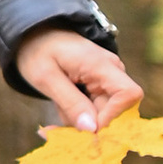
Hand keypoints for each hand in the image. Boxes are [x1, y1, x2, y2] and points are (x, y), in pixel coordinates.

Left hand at [14, 26, 143, 136]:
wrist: (34, 34)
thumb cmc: (37, 50)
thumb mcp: (46, 78)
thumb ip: (70, 103)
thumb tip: (92, 129)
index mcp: (101, 65)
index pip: (129, 95)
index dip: (114, 116)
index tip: (88, 126)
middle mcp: (111, 71)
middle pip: (114, 109)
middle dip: (87, 124)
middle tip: (57, 128)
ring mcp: (106, 78)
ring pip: (102, 113)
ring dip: (78, 120)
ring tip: (54, 112)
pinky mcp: (99, 85)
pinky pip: (94, 108)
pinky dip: (76, 114)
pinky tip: (59, 108)